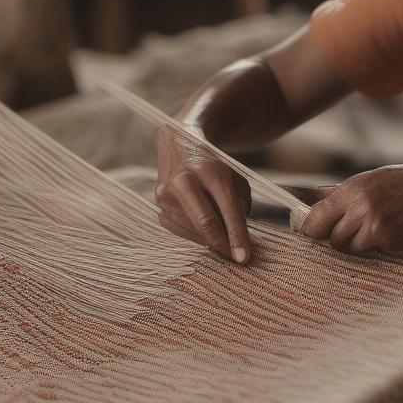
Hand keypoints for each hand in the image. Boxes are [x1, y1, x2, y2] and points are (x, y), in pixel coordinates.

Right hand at [154, 124, 252, 262]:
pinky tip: (202, 228)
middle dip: (222, 245)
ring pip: (193, 230)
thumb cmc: (213, 165)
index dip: (237, 236)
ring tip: (220, 233)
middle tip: (236, 258)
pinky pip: (180, 230)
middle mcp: (185, 180)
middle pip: (206, 223)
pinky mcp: (158, 203)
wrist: (178, 144)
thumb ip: (241, 204)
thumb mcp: (235, 177)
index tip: (245, 258)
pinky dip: (195, 234)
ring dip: (210, 238)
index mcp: (210, 170)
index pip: (228, 209)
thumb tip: (236, 236)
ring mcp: (167, 193)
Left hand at [294, 164, 402, 254]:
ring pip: (347, 248)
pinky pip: (368, 252)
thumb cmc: (399, 184)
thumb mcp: (366, 180)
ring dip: (355, 244)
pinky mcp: (388, 240)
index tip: (308, 233)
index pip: (314, 218)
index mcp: (351, 190)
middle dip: (334, 237)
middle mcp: (360, 207)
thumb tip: (299, 199)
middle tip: (349, 229)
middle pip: (329, 238)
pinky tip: (388, 232)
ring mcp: (374, 225)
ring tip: (373, 227)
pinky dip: (374, 247)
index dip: (308, 229)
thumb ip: (333, 193)